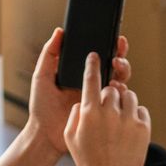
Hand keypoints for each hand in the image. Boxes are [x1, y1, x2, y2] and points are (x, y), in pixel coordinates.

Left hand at [28, 29, 129, 155]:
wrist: (45, 135)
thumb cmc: (42, 106)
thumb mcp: (42, 76)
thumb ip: (49, 54)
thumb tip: (59, 31)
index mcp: (79, 72)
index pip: (98, 54)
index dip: (108, 44)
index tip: (114, 36)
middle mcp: (92, 82)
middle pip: (113, 63)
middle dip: (120, 53)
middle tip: (118, 50)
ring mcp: (99, 95)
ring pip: (119, 77)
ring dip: (123, 68)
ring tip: (116, 65)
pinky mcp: (104, 109)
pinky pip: (118, 98)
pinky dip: (121, 88)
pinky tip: (116, 85)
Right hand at [64, 52, 149, 165]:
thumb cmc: (88, 161)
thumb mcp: (70, 138)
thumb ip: (75, 115)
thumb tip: (83, 102)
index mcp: (89, 112)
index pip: (91, 79)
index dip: (92, 65)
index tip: (94, 55)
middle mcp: (109, 112)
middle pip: (111, 89)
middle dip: (109, 96)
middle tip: (107, 111)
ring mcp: (128, 119)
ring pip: (128, 95)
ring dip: (123, 103)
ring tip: (119, 119)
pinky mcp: (143, 127)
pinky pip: (141, 110)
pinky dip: (135, 115)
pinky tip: (128, 128)